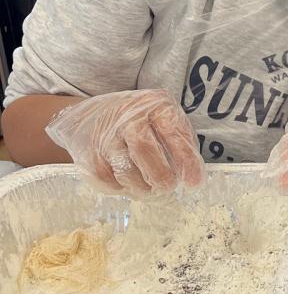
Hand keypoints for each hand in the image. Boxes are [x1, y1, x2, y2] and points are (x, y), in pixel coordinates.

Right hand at [45, 89, 203, 195]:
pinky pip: (108, 181)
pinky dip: (122, 188)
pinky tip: (128, 184)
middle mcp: (127, 116)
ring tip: (149, 188)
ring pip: (125, 170)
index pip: (172, 132)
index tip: (194, 182)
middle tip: (168, 187)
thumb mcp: (161, 118)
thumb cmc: (137, 121)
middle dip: (161, 176)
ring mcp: (105, 135)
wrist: (87, 115)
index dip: (186, 159)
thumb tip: (193, 176)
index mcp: (153, 104)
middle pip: (145, 150)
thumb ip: (179, 140)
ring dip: (142, 187)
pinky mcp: (88, 154)